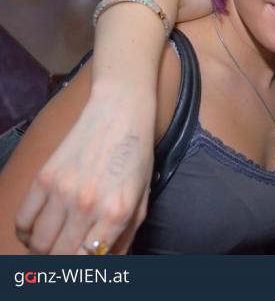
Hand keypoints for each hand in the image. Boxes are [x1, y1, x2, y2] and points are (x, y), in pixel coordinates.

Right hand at [15, 93, 154, 254]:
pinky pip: (22, 221)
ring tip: (53, 244)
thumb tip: (109, 262)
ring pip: (38, 244)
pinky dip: (26, 233)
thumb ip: (126, 234)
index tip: (81, 268)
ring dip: (43, 250)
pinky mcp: (43, 178)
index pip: (88, 262)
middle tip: (66, 257)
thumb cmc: (136, 156)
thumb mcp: (141, 197)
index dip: (82, 271)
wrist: (119, 113)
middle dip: (61, 263)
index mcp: (117, 213)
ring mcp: (62, 192)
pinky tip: (38, 229)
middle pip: (59, 257)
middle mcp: (87, 206)